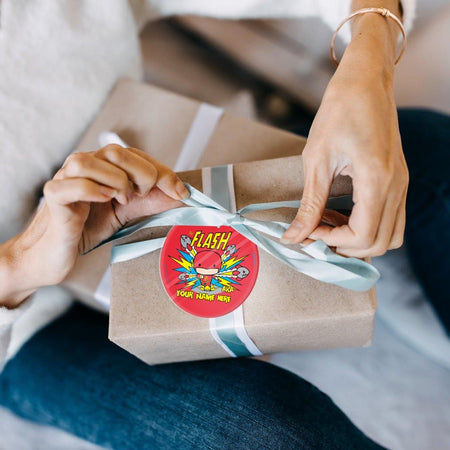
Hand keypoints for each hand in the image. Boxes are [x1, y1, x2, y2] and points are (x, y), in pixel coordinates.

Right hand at [0, 145, 187, 306]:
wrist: (53, 256)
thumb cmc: (87, 229)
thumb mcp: (126, 212)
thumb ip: (150, 201)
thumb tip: (183, 194)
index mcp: (102, 167)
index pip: (135, 155)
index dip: (162, 171)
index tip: (180, 193)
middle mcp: (83, 167)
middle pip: (114, 151)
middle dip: (141, 173)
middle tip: (143, 197)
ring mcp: (64, 180)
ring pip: (87, 161)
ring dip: (115, 180)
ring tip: (120, 200)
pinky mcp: (53, 198)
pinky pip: (70, 184)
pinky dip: (92, 189)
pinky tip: (105, 201)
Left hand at [282, 12, 407, 257]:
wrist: (364, 80)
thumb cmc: (339, 111)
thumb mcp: (316, 160)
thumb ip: (309, 204)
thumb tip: (294, 236)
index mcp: (377, 180)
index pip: (363, 236)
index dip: (332, 241)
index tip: (309, 230)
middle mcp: (397, 186)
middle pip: (380, 243)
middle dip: (345, 247)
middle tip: (316, 232)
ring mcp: (402, 183)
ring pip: (390, 235)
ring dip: (358, 240)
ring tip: (328, 224)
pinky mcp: (398, 179)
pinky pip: (390, 218)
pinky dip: (367, 226)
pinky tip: (341, 212)